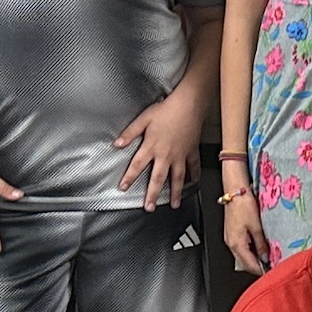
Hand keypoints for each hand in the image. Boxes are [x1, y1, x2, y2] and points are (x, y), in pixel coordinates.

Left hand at [116, 84, 204, 209]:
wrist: (189, 104)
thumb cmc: (166, 110)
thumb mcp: (144, 119)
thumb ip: (130, 133)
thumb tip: (117, 144)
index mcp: (152, 146)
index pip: (137, 165)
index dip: (129, 177)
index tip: (124, 188)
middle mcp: (166, 154)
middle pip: (158, 178)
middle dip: (152, 194)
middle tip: (149, 207)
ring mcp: (181, 155)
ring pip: (177, 178)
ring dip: (175, 192)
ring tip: (174, 204)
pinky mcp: (192, 151)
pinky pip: (193, 166)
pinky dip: (194, 175)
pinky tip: (194, 182)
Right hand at [222, 188, 270, 274]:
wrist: (235, 192)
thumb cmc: (243, 205)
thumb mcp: (256, 226)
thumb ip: (261, 244)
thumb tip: (265, 257)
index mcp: (236, 243)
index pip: (249, 264)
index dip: (261, 270)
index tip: (271, 272)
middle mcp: (230, 243)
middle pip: (244, 262)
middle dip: (257, 267)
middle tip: (271, 267)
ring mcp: (230, 238)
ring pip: (242, 256)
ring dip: (254, 259)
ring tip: (268, 258)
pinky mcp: (231, 233)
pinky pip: (241, 248)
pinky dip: (250, 251)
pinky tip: (259, 248)